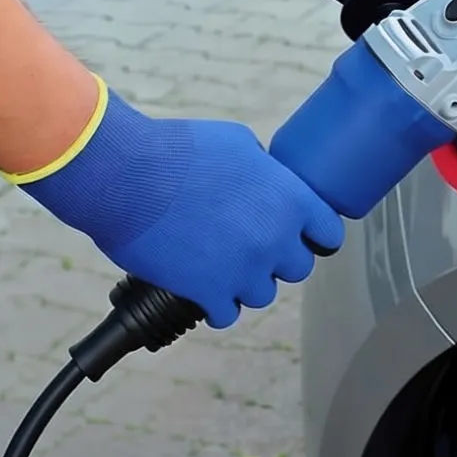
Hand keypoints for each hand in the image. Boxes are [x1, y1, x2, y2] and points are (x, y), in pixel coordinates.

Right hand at [3, 76, 344, 328]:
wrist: (127, 176)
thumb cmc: (177, 150)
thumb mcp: (236, 142)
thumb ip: (264, 169)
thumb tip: (267, 179)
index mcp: (289, 198)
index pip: (329, 234)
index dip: (314, 235)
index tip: (302, 237)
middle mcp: (274, 238)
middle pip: (297, 268)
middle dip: (275, 258)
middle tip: (249, 245)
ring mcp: (244, 269)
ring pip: (262, 294)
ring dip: (243, 282)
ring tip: (219, 264)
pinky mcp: (209, 292)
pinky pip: (226, 314)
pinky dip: (214, 304)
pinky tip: (202, 288)